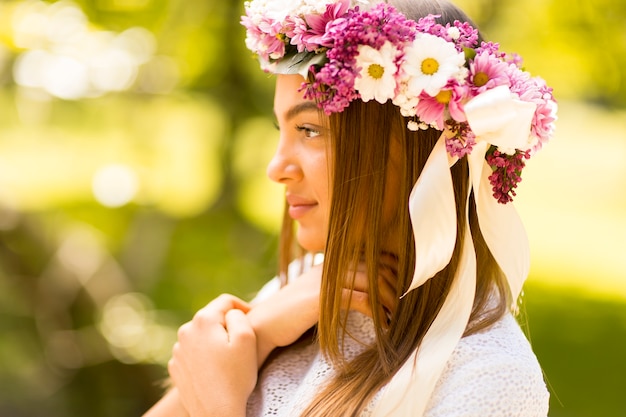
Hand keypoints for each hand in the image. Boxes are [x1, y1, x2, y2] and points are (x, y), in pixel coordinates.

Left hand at [168, 294, 256, 416]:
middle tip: (243, 343)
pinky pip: (194, 352)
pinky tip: (217, 370)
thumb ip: (239, 316)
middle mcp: (186, 331)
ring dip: (216, 341)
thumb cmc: (236, 377)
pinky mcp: (177, 367)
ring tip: (230, 359)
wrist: (217, 413)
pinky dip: (206, 356)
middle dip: (228, 325)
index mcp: (203, 320)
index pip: (226, 301)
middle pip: (213, 317)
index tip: (253, 320)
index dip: (243, 307)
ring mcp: (178, 350)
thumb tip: (230, 313)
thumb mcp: (247, 338)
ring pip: (203, 335)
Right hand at [248, 256, 397, 365]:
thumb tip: (360, 296)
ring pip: (371, 280)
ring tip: (398, 315)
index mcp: (328, 264)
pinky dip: (377, 312)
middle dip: (395, 283)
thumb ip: (334, 290)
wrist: (260, 326)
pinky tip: (384, 324)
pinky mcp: (322, 298)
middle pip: (374, 265)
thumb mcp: (314, 297)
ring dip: (390, 299)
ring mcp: (325, 280)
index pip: (367, 256)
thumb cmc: (288, 316)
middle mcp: (328, 267)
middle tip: (405, 303)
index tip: (402, 287)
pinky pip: (360, 299)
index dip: (389, 269)